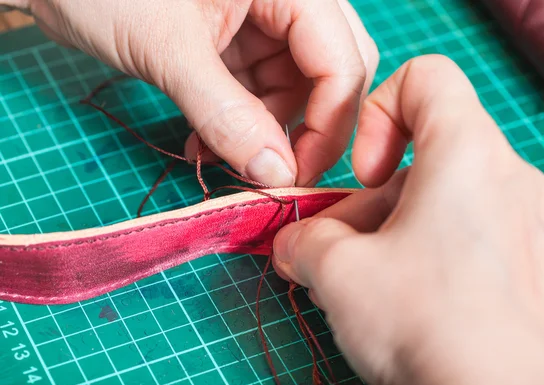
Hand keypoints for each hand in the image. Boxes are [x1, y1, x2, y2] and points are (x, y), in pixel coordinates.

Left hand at [21, 0, 377, 186]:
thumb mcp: (169, 49)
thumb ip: (227, 114)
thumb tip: (277, 175)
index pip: (342, 60)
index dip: (329, 125)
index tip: (295, 176)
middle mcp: (288, 0)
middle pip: (331, 73)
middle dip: (305, 128)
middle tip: (271, 173)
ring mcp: (263, 20)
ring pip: (295, 89)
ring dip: (262, 132)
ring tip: (215, 153)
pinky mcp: (237, 41)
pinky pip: (259, 91)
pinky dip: (238, 123)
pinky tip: (204, 139)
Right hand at [273, 55, 543, 384]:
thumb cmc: (425, 327)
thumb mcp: (335, 272)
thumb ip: (302, 238)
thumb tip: (295, 241)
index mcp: (470, 153)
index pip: (427, 78)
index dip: (378, 112)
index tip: (362, 173)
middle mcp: (517, 175)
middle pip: (430, 153)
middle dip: (375, 200)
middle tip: (344, 252)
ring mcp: (541, 220)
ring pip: (455, 195)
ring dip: (405, 227)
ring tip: (377, 282)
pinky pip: (487, 229)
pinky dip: (446, 246)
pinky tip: (425, 293)